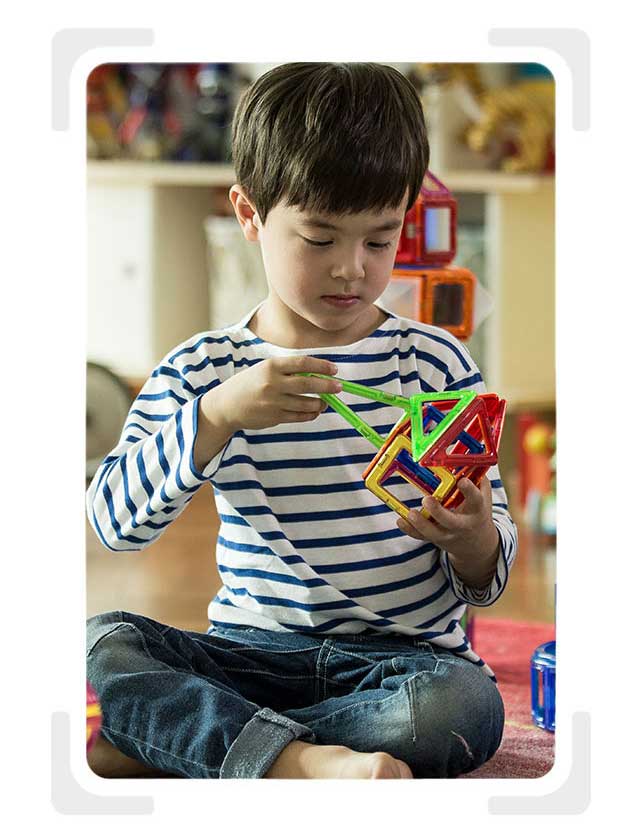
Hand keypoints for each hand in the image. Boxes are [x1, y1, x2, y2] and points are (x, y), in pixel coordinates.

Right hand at [206, 355, 342, 432]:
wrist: (226, 405)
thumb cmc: (250, 384)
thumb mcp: (264, 369)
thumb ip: (288, 371)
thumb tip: (318, 374)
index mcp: (271, 366)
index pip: (302, 363)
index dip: (322, 366)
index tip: (334, 369)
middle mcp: (273, 383)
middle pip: (308, 384)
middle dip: (327, 385)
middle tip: (339, 387)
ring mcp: (273, 402)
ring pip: (306, 403)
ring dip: (320, 403)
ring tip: (326, 401)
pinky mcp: (274, 418)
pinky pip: (299, 417)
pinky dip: (310, 414)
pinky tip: (314, 411)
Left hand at [396, 476, 499, 587]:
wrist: (477, 542)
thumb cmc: (478, 511)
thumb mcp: (484, 495)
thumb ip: (477, 477)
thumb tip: (466, 456)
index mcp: (477, 510)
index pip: (475, 500)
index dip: (469, 491)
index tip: (462, 481)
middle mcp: (463, 524)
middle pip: (450, 521)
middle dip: (438, 512)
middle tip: (426, 500)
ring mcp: (448, 533)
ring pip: (433, 533)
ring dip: (421, 524)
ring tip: (411, 513)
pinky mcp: (436, 538)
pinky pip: (421, 536)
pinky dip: (410, 530)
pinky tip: (401, 521)